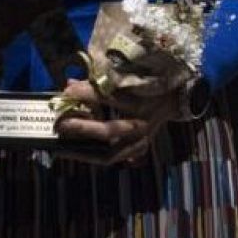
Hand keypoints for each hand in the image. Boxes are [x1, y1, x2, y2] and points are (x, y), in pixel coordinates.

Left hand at [52, 79, 181, 164]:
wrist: (175, 98)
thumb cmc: (148, 84)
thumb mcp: (129, 78)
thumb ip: (98, 82)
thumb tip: (69, 85)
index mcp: (141, 102)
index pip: (111, 98)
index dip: (87, 94)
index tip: (67, 91)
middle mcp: (142, 124)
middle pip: (109, 130)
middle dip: (83, 128)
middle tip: (62, 124)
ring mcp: (142, 141)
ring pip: (110, 154)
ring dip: (85, 152)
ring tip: (64, 149)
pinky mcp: (139, 149)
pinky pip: (114, 158)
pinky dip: (95, 157)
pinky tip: (78, 154)